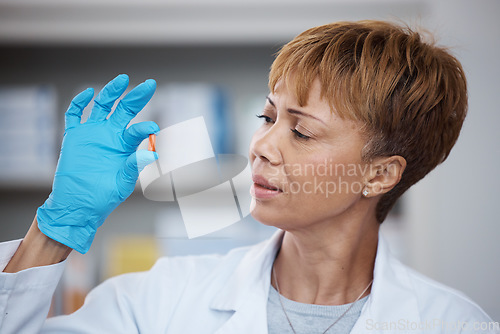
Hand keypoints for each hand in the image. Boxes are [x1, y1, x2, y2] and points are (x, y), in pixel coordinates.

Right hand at [37, 74, 158, 253]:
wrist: (78, 204)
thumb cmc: (103, 196)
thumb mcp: (122, 184)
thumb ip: (134, 167)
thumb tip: (152, 154)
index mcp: (125, 146)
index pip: (137, 131)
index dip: (145, 128)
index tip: (154, 128)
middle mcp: (111, 135)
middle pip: (124, 110)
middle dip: (136, 97)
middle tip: (150, 84)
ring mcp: (92, 133)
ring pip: (102, 106)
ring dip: (111, 92)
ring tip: (122, 80)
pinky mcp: (74, 136)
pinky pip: (74, 114)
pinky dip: (79, 103)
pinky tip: (87, 93)